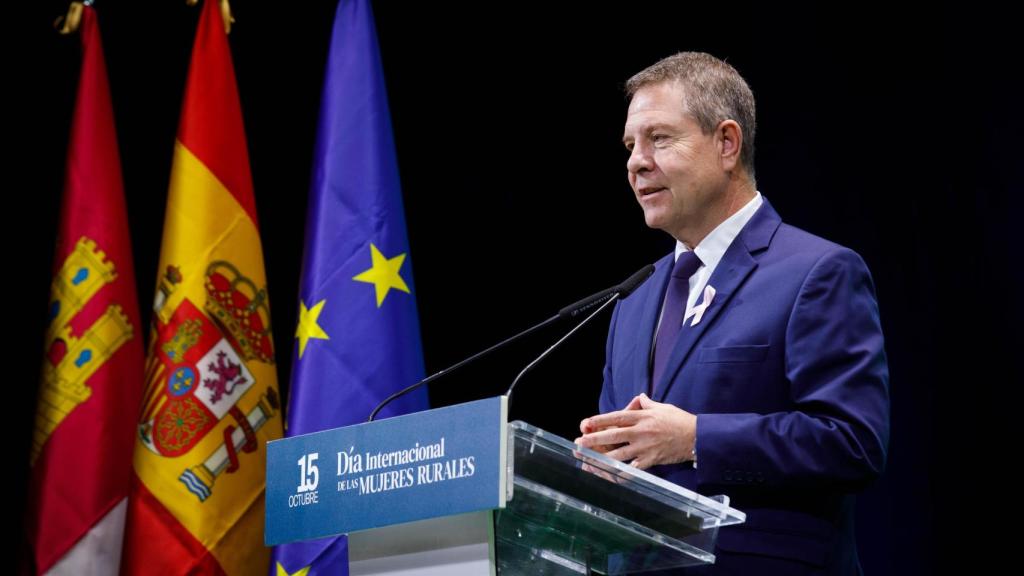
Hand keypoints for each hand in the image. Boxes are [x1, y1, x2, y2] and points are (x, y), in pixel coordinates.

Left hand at [576, 393, 695, 469]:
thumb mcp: (663, 407)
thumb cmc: (680, 420)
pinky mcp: (651, 460)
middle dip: (595, 439)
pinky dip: (621, 473)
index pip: (617, 417)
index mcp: (642, 417)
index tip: (586, 423)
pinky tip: (610, 476)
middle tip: (580, 442)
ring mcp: (645, 447)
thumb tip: (639, 398)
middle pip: (614, 435)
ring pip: (620, 454)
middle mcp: (641, 431)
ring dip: (603, 458)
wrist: (697, 437)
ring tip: (588, 461)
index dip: (600, 420)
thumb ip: (647, 404)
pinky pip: (633, 469)